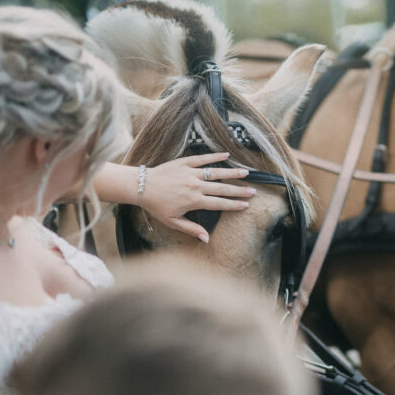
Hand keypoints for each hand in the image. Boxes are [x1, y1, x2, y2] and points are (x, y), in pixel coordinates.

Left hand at [140, 152, 254, 242]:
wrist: (141, 186)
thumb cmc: (156, 206)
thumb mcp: (173, 222)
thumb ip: (191, 229)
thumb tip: (207, 239)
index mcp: (194, 201)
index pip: (219, 203)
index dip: (234, 205)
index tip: (246, 205)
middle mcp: (195, 186)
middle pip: (222, 188)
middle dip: (238, 190)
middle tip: (252, 191)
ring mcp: (190, 173)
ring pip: (215, 172)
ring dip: (232, 172)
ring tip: (246, 172)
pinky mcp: (184, 163)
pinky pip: (202, 159)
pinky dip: (214, 156)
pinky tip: (226, 154)